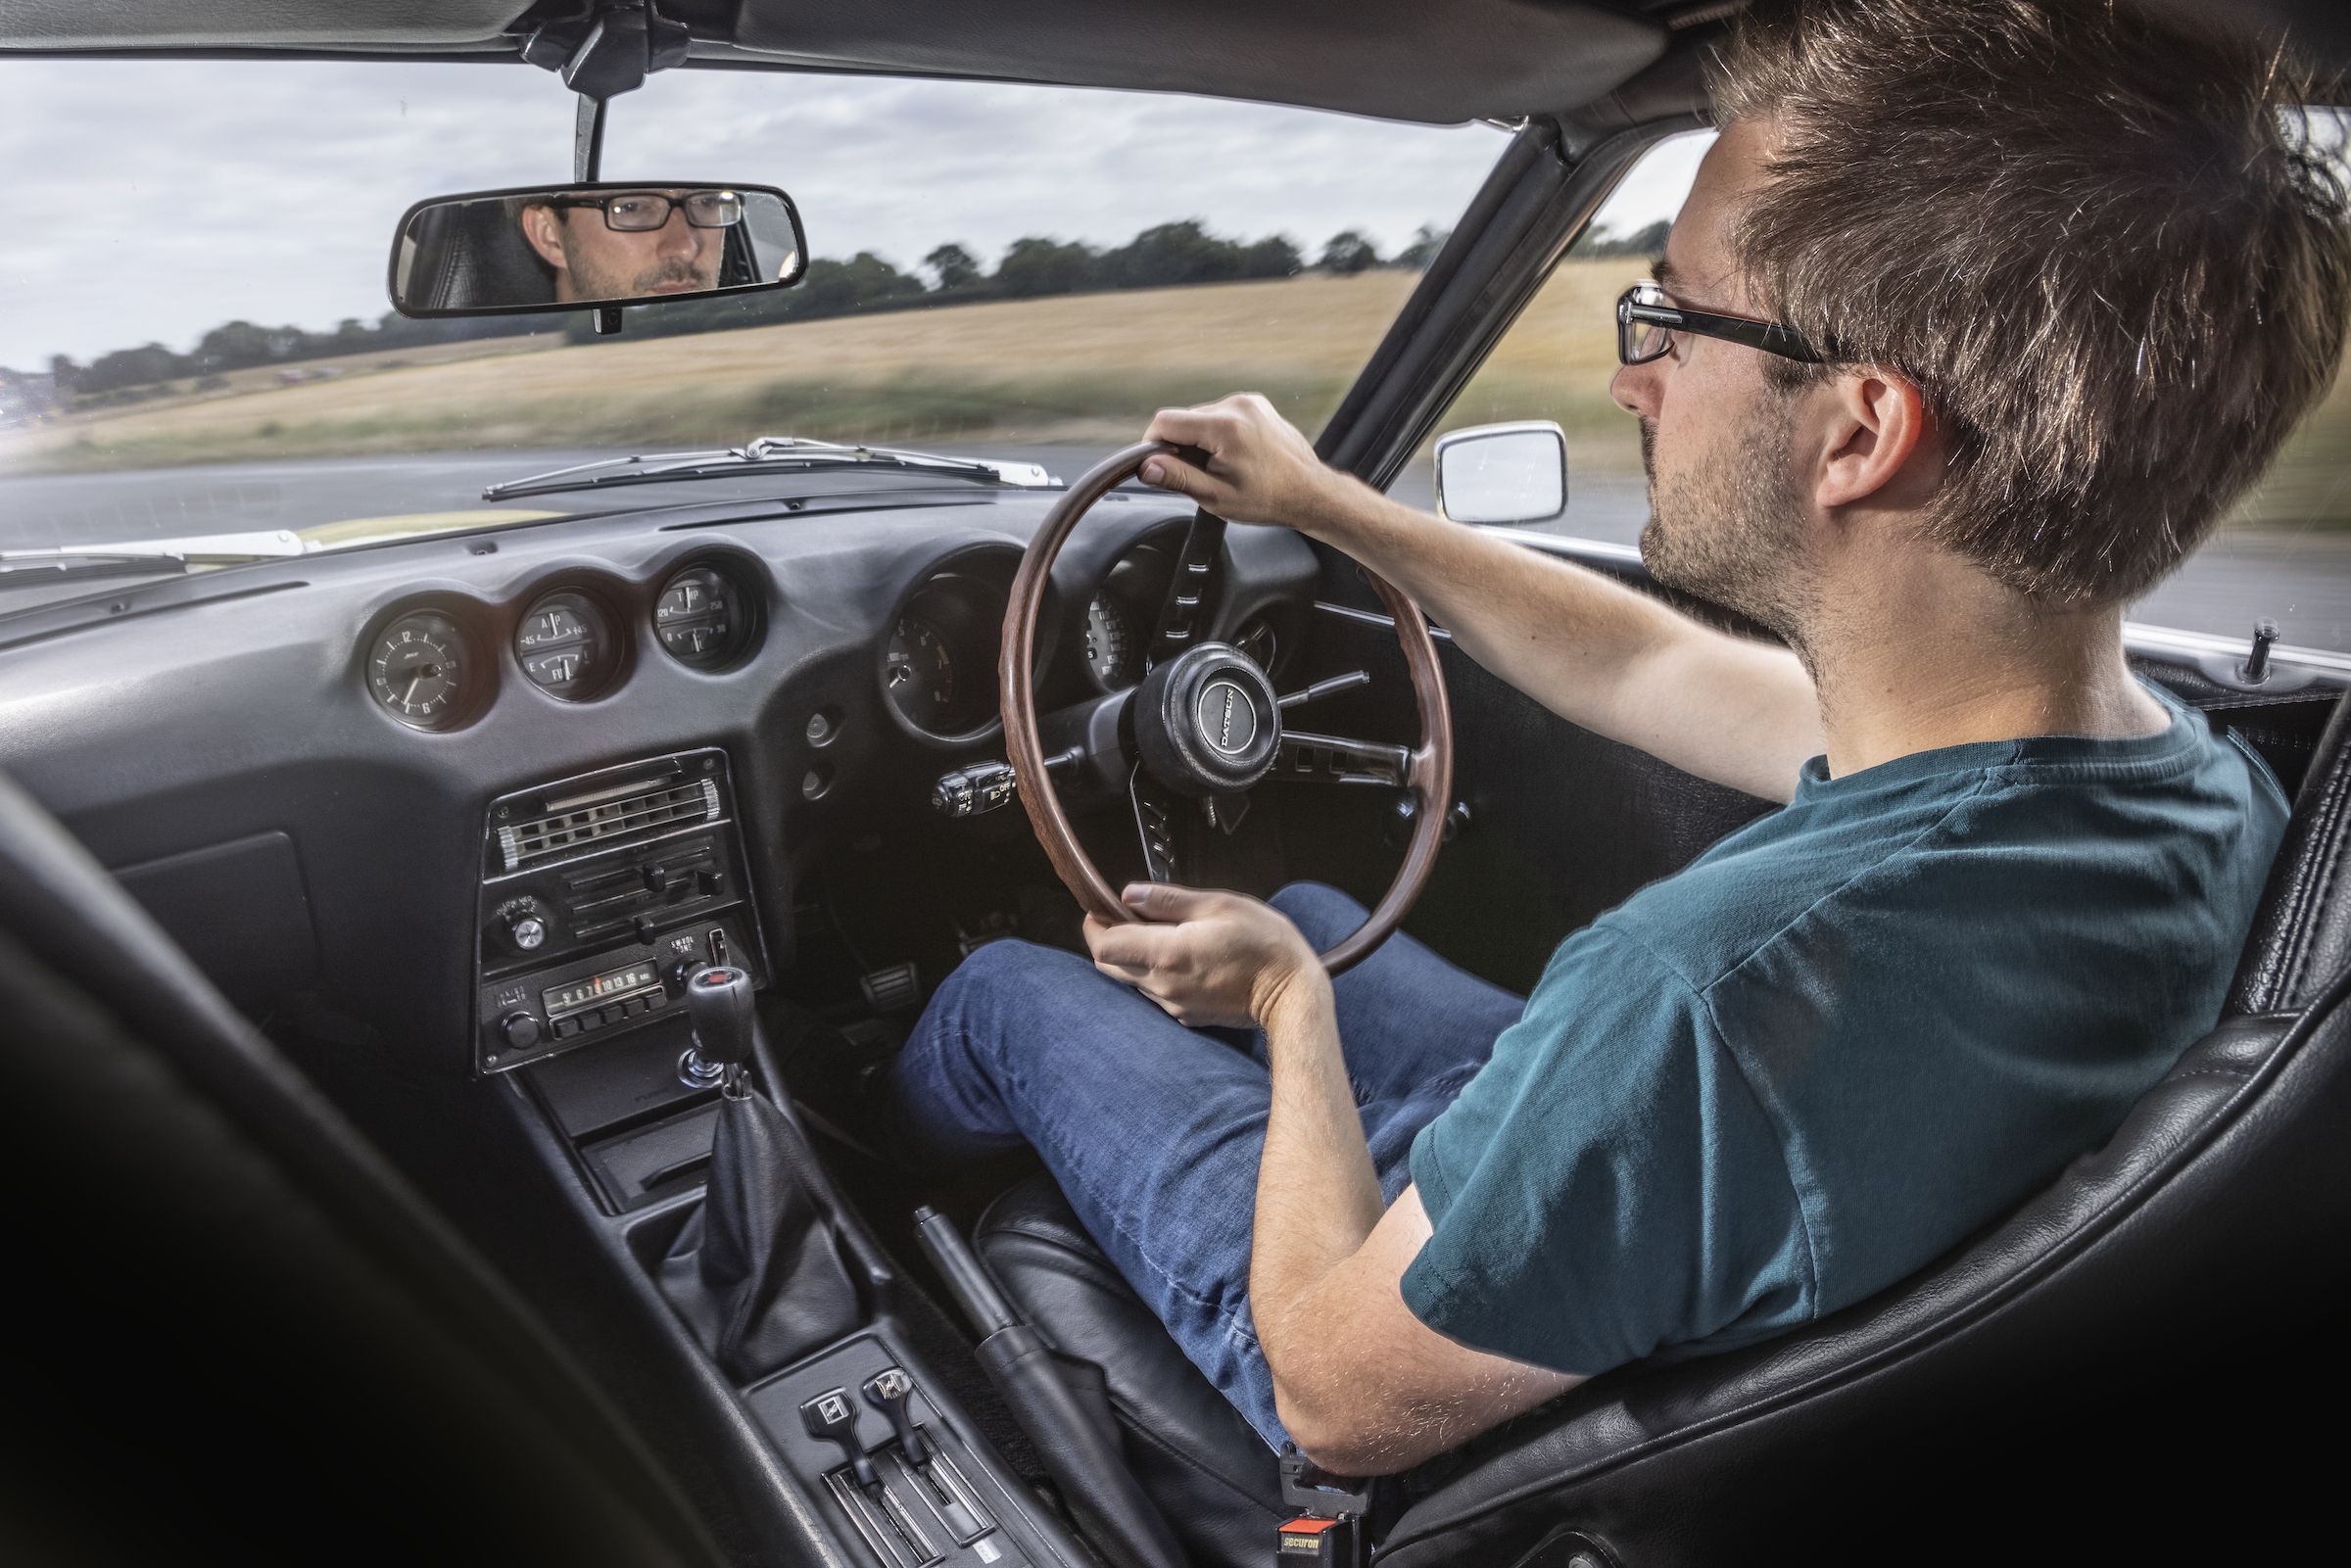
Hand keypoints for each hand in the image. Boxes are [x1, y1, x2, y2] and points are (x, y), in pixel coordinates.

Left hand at [1084, 882, 1325, 1028]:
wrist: (1293, 995)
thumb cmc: (1266, 946)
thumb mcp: (1220, 905)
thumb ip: (1168, 900)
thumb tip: (1130, 895)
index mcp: (1167, 953)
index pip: (1103, 945)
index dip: (1096, 924)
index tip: (1104, 908)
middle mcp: (1163, 984)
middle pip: (1108, 965)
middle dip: (1109, 940)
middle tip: (1128, 917)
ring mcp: (1173, 1004)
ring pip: (1131, 979)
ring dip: (1134, 957)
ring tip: (1165, 935)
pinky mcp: (1186, 1016)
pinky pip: (1155, 993)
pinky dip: (1156, 974)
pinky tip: (1184, 958)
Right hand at [1141, 394, 1351, 531]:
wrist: (1310, 492)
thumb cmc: (1269, 499)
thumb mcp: (1216, 496)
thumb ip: (1178, 478)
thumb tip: (1146, 467)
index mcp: (1225, 426)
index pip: (1166, 421)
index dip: (1153, 444)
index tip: (1158, 465)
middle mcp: (1237, 406)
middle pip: (1184, 419)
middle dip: (1181, 446)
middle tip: (1199, 475)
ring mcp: (1249, 402)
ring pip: (1202, 417)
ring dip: (1201, 440)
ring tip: (1222, 467)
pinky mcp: (1256, 405)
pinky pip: (1222, 415)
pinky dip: (1218, 434)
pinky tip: (1234, 456)